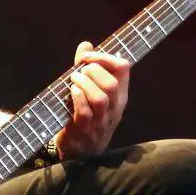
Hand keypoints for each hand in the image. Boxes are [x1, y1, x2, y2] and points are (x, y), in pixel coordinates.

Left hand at [54, 41, 129, 159]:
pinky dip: (77, 98)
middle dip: (92, 71)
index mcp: (119, 95)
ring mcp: (100, 121)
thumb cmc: (84, 114)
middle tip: (79, 72)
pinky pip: (84, 112)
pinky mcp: (84, 130)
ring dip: (83, 84)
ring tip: (73, 81)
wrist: (77, 150)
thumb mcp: (90, 90)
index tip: (87, 56)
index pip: (123, 67)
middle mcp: (114, 108)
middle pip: (111, 83)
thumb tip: (85, 44)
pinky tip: (71, 93)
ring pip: (100, 98)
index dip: (105, 56)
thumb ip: (87, 67)